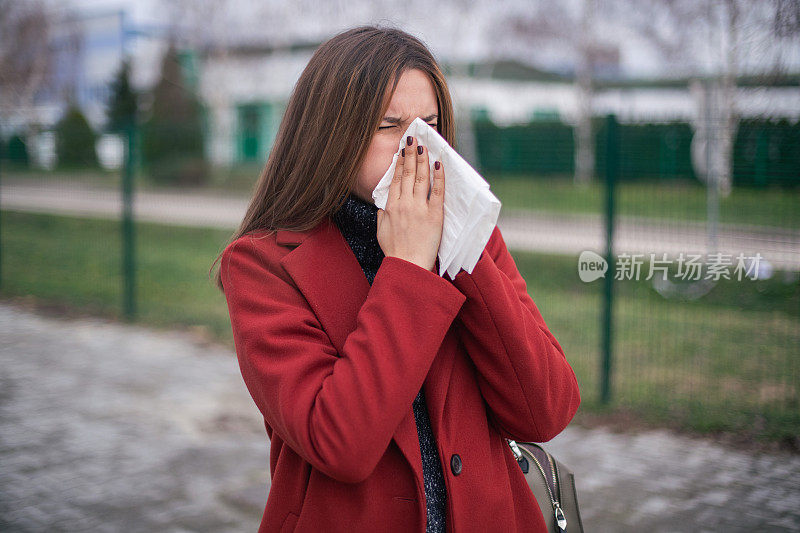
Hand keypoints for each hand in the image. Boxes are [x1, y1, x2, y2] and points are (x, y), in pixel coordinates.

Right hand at [377, 135, 444, 272]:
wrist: (408, 266)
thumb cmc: (395, 252)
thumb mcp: (381, 231)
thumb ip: (383, 216)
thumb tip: (384, 206)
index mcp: (391, 207)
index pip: (396, 179)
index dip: (399, 162)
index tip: (402, 150)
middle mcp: (404, 204)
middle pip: (407, 173)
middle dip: (410, 154)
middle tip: (412, 138)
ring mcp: (419, 208)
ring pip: (420, 178)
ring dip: (422, 159)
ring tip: (423, 145)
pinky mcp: (434, 215)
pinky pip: (438, 192)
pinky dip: (439, 177)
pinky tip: (439, 164)